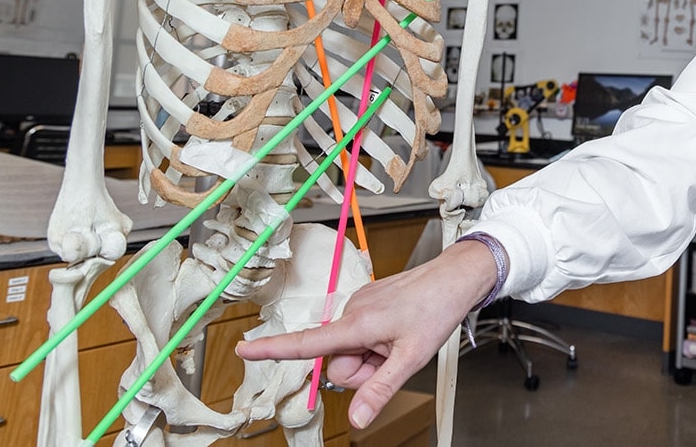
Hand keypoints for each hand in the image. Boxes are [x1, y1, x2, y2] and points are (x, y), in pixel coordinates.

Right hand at [237, 240, 497, 427]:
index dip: (271, 349)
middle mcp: (351, 312)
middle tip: (391, 358)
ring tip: (398, 343)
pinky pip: (362, 335)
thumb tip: (356, 418)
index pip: (305, 343)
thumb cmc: (435, 310)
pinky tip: (398, 332)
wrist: (455, 277)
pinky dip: (377, 342)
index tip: (241, 350)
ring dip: (371, 356)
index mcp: (356, 324)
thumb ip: (379, 389)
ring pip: (351, 350)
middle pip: (337, 360)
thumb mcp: (410, 358)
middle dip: (361, 369)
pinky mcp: (368, 304)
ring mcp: (360, 307)